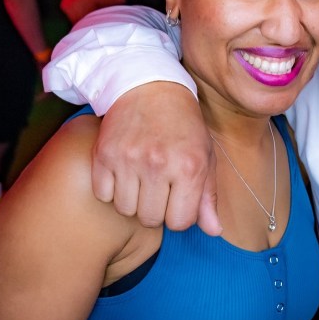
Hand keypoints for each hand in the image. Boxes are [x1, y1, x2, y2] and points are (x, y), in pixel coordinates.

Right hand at [93, 82, 220, 234]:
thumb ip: (208, 197)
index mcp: (189, 167)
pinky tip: (123, 171)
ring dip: (133, 200)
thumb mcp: (205, 156)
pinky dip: (111, 189)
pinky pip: (103, 194)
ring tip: (141, 178)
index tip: (178, 198)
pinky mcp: (104, 154)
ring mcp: (128, 159)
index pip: (180, 222)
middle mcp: (159, 164)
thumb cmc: (184, 126)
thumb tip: (215, 231)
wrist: (150, 87)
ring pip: (125, 209)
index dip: (179, 214)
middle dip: (156, 209)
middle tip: (159, 186)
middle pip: (151, 219)